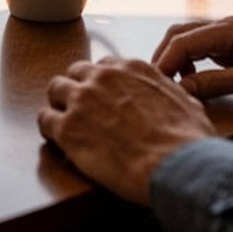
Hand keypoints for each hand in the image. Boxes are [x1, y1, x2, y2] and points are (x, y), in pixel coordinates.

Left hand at [38, 58, 214, 205]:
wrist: (177, 165)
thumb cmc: (188, 140)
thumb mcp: (186, 102)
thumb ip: (167, 92)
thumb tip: (170, 96)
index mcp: (131, 68)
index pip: (105, 66)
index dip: (102, 83)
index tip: (103, 97)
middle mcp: (103, 77)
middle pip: (76, 72)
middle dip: (77, 89)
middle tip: (82, 110)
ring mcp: (82, 100)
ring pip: (55, 89)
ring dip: (59, 105)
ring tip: (65, 123)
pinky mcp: (68, 127)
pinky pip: (44, 119)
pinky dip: (48, 129)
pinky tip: (56, 140)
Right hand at [150, 16, 232, 100]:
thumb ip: (214, 83)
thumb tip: (182, 89)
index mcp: (227, 30)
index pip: (181, 42)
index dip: (164, 63)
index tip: (156, 84)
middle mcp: (224, 27)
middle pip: (179, 36)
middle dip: (164, 58)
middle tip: (157, 84)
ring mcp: (229, 36)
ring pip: (189, 41)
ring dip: (176, 60)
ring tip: (173, 84)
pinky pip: (202, 50)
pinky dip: (190, 63)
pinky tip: (193, 79)